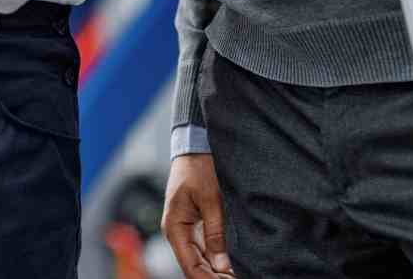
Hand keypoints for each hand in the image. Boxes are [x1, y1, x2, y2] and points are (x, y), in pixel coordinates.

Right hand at [162, 153, 233, 277]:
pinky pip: (204, 248)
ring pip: (200, 259)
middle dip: (215, 277)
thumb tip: (222, 265)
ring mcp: (185, 230)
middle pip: (195, 266)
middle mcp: (177, 232)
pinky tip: (232, 265)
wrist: (194, 147)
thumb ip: (215, 233)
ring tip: (237, 275)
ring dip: (217, 270)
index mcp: (174, 228)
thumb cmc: (198, 168)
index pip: (190, 266)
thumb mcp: (211, 200)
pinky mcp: (194, 224)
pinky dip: (217, 258)